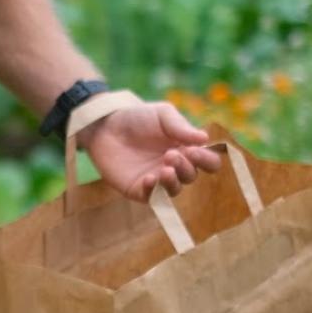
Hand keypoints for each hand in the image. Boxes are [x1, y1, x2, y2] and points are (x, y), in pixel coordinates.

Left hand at [78, 99, 222, 201]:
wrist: (104, 125)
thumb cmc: (136, 117)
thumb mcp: (162, 114)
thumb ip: (181, 126)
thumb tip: (205, 138)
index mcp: (185, 149)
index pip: (207, 161)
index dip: (206, 159)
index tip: (194, 150)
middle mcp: (174, 166)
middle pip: (191, 176)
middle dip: (185, 167)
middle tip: (170, 155)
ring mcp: (157, 179)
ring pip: (175, 189)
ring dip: (173, 181)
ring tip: (165, 169)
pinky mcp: (138, 189)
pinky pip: (152, 198)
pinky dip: (153, 190)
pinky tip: (149, 178)